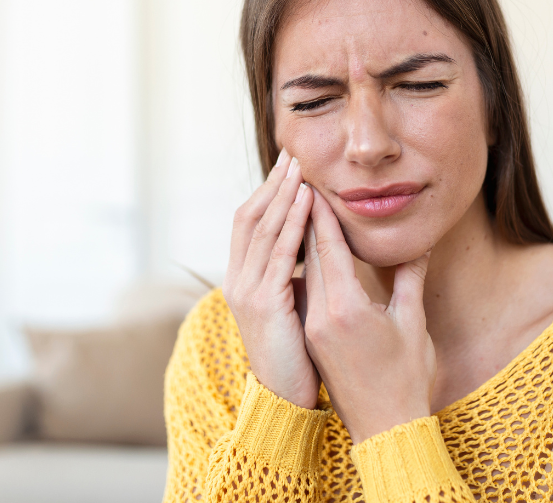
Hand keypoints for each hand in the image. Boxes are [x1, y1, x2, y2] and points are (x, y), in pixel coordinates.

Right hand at [222, 150, 320, 408]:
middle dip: (272, 184)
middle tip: (292, 154)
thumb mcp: (295, 308)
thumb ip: (299, 278)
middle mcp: (237, 280)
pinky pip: (279, 253)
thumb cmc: (298, 357)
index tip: (288, 167)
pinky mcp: (264, 303)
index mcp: (243, 280)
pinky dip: (292, 223)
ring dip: (282, 195)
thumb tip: (314, 252)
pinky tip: (306, 201)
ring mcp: (246, 291)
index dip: (267, 193)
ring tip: (300, 168)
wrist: (286, 399)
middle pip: (250, 217)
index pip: (250, 223)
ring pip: (263, 229)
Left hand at [301, 187, 434, 442]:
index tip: (313, 184)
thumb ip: (409, 280)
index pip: (328, 249)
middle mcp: (321, 316)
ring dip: (302, 241)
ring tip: (300, 208)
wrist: (384, 428)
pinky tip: (307, 252)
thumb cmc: (406, 378)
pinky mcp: (313, 338)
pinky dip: (306, 267)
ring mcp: (313, 329)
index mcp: (346, 308)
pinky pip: (305, 293)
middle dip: (306, 218)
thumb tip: (418, 245)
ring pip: (304, 274)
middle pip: (309, 256)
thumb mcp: (412, 323)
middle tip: (300, 183)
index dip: (321, 215)